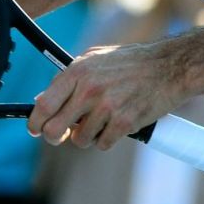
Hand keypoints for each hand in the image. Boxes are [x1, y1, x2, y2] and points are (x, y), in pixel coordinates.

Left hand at [28, 41, 191, 149]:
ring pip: (80, 139)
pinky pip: (103, 144)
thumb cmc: (130, 62)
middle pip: (55, 128)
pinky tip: (116, 124)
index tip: (36, 129)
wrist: (168, 66)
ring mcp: (107, 107)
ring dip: (87, 136)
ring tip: (101, 121)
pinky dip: (107, 139)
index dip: (35, 122)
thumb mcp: (94, 59)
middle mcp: (89, 89)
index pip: (44, 104)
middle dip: (54, 137)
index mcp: (78, 71)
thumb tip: (40, 100)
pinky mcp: (125, 122)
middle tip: (62, 135)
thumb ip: (68, 78)